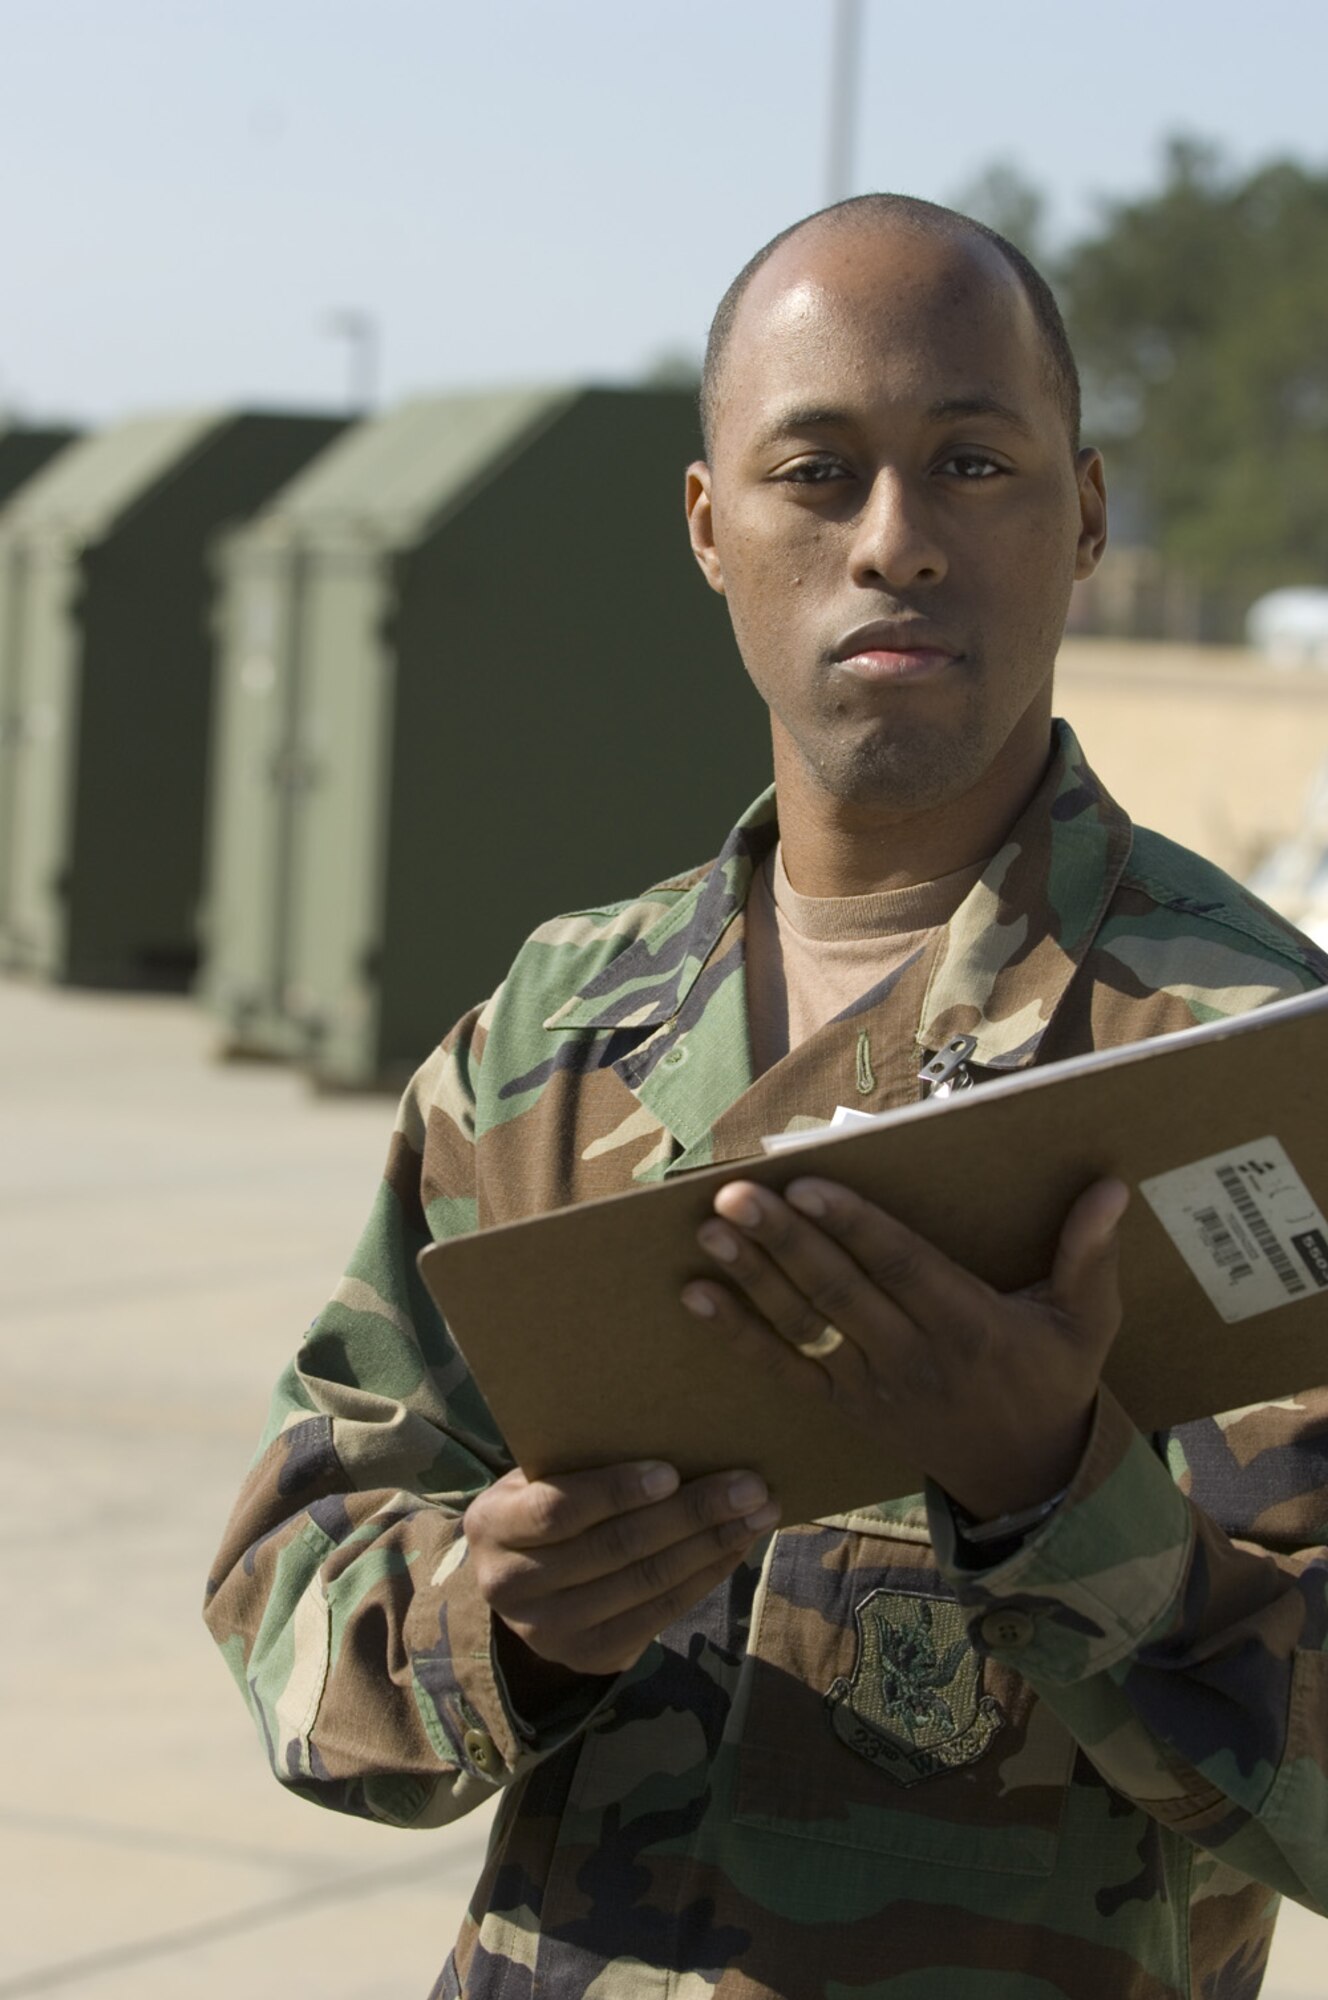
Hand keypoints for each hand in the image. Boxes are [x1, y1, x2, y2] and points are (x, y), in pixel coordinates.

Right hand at [464, 1460, 779, 1682]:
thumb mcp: (542, 1474)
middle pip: (615, 1548)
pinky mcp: (588, 1658)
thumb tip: (678, 1429)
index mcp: (491, 1525)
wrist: (521, 1578)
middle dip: (691, 1513)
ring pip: (645, 1583)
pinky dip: (705, 1577)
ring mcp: (548, 1631)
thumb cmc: (544, 1500)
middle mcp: (510, 1585)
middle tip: (750, 1485)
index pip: (558, 1510)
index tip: (672, 1470)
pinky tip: (736, 1546)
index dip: (616, 1492)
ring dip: (712, 1545)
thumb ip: (584, 1460)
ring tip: (759, 1513)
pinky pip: (659, 1614)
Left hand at [681, 1175, 1129, 1521]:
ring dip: (751, 1280)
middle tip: (734, 1197)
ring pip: (804, 1328)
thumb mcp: (1088, 1324)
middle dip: (783, 1244)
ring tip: (709, 1232)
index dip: (853, 1228)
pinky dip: (737, 1335)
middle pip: (839, 1293)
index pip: (902, 1268)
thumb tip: (1112, 1186)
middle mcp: (914, 1357)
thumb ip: (1091, 1255)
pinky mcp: (844, 1406)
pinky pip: (784, 1370)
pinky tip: (695, 1296)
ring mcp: (872, 1386)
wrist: (1026, 1478)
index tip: (807, 1188)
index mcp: (970, 1326)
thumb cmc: (1054, 1381)